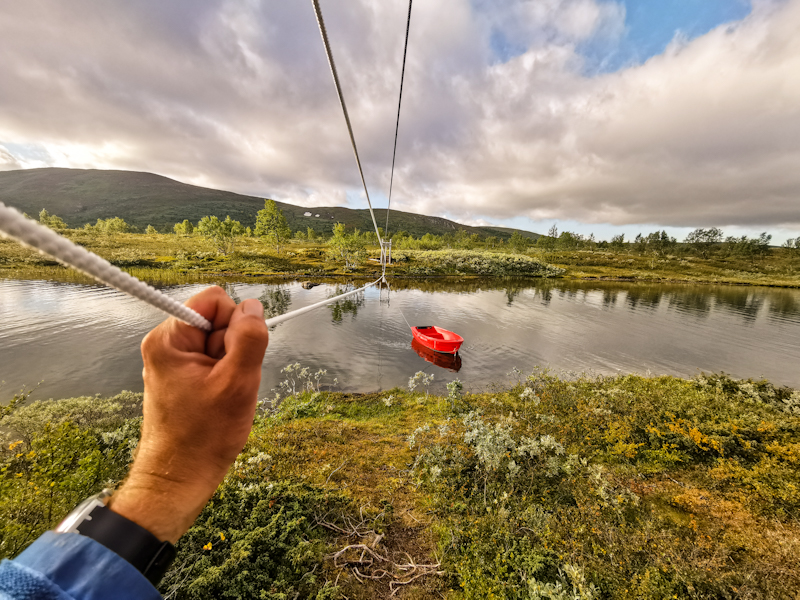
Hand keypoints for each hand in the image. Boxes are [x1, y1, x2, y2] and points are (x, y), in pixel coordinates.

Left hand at [108, 286, 268, 542]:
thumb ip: (248, 338)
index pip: (213, 300)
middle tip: (230, 383)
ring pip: (218, 343)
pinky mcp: (180, 377)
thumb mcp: (237, 382)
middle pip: (216, 321)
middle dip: (233, 347)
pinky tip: (220, 401)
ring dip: (231, 365)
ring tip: (226, 396)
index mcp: (170, 339)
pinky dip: (225, 378)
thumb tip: (253, 306)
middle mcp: (166, 344)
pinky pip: (213, 362)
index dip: (234, 322)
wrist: (178, 479)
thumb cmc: (205, 435)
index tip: (234, 357)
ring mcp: (172, 362)